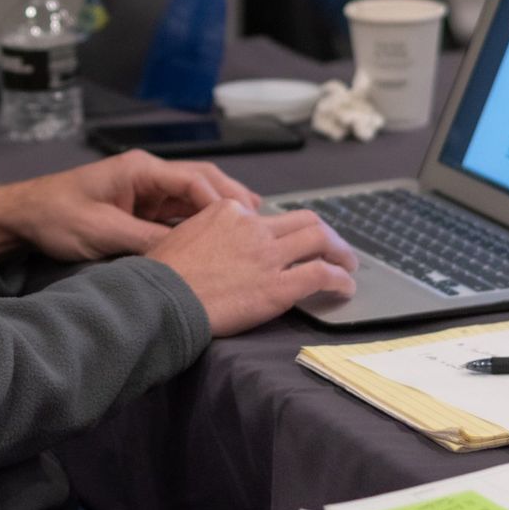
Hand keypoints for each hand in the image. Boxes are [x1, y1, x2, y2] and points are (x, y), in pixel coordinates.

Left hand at [0, 150, 261, 261]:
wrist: (24, 216)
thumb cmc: (56, 215)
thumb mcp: (101, 232)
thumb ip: (144, 242)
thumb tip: (184, 255)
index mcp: (141, 170)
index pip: (194, 179)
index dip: (222, 202)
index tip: (244, 223)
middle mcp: (149, 175)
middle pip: (203, 183)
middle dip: (232, 202)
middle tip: (260, 226)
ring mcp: (146, 191)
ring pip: (195, 198)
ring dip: (220, 214)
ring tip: (250, 234)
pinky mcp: (142, 209)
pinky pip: (179, 213)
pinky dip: (200, 225)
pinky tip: (218, 241)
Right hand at [145, 203, 357, 335]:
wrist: (160, 298)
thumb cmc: (162, 274)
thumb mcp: (182, 235)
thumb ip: (208, 232)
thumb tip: (216, 245)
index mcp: (229, 211)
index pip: (268, 215)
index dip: (285, 230)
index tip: (290, 243)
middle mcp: (253, 226)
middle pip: (304, 220)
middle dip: (324, 234)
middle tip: (333, 248)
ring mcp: (268, 255)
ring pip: (320, 239)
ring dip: (340, 251)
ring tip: (348, 265)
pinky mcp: (279, 286)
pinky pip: (322, 275)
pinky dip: (340, 279)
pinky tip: (345, 287)